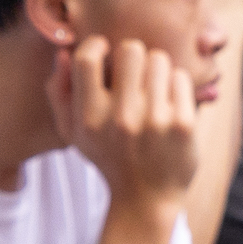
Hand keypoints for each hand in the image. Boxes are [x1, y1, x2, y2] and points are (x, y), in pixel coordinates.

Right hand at [55, 35, 203, 210]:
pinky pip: (181, 78)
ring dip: (156, 70)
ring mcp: (155, 120)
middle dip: (133, 57)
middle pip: (131, 49)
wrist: (145, 198)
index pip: (88, 58)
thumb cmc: (107, 156)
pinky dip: (176, 85)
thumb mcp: (73, 132)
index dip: (96, 45)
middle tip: (134, 75)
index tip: (105, 53)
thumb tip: (64, 51)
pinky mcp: (183, 123)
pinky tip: (169, 102)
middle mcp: (121, 117)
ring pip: (159, 59)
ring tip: (152, 90)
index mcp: (89, 117)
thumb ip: (59, 91)